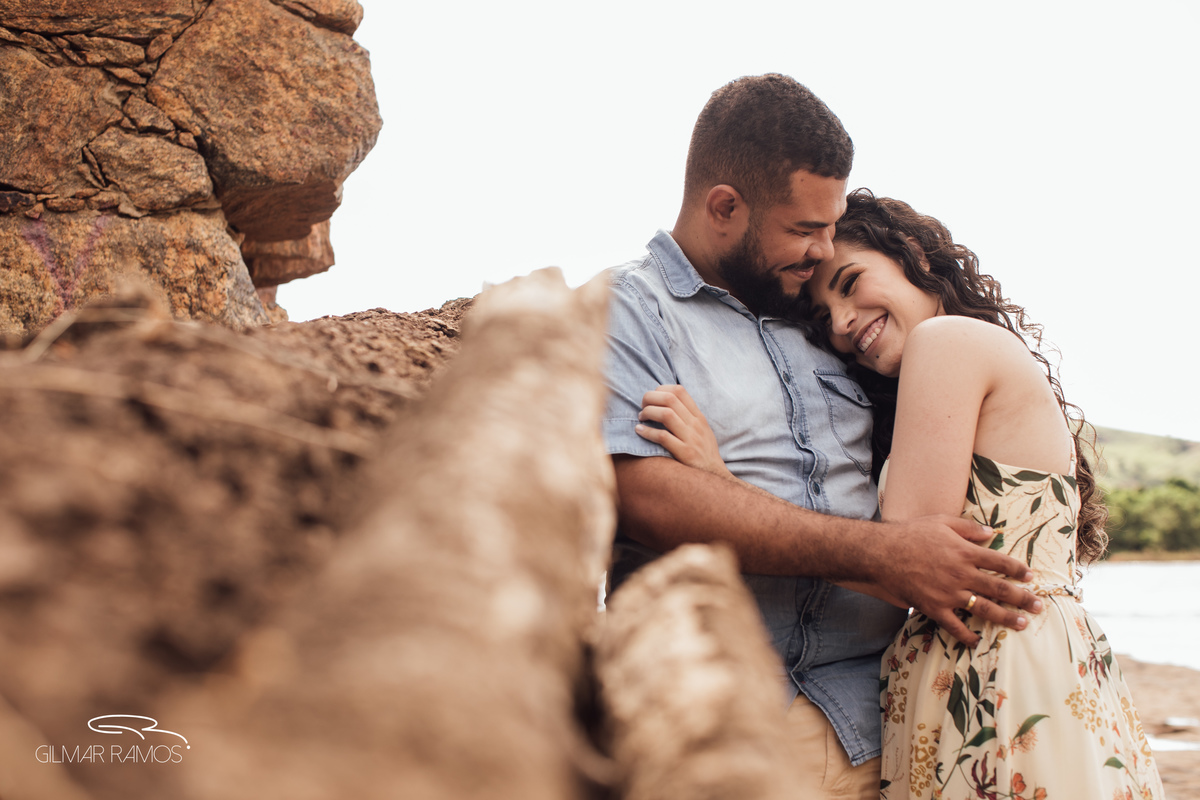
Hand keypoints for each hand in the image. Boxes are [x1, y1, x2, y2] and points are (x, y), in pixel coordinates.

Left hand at [635, 385, 731, 478]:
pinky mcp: (685, 453)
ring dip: (648, 412)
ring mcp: (691, 438)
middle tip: (642, 407)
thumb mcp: (701, 430)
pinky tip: (639, 431)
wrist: (714, 475)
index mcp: (698, 417)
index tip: (652, 398)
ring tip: (641, 418)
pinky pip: (663, 437)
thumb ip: (687, 417)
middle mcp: (695, 424)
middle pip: (669, 399)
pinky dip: (648, 432)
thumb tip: (665, 403)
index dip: (661, 389)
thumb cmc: (703, 453)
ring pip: (666, 414)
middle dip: (650, 398)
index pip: (679, 390)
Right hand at [873, 514, 1041, 645]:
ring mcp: (949, 593)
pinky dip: (967, 635)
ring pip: (984, 609)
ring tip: (1022, 624)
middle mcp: (962, 574)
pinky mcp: (934, 607)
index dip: (1018, 570)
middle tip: (1039, 606)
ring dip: (1006, 618)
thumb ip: (968, 528)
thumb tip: (992, 532)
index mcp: (965, 552)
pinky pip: (955, 626)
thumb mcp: (941, 522)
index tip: (1030, 576)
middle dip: (1023, 598)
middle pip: (999, 588)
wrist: (881, 554)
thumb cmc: (910, 534)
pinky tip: (978, 640)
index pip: (1001, 562)